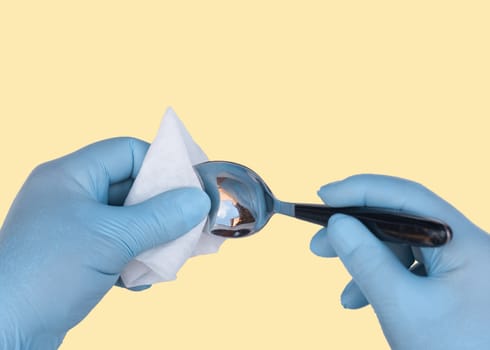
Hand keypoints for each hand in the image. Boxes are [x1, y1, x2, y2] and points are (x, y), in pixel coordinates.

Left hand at [0, 138, 209, 348]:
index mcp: (70, 176)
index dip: (161, 164)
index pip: (126, 152)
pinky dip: (134, 261)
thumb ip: (160, 217)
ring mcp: (72, 228)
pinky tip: (140, 280)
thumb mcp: (112, 239)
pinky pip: (116, 248)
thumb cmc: (46, 272)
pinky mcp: (75, 258)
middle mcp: (70, 197)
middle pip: (130, 188)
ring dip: (152, 238)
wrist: (3, 333)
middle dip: (162, 207)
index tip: (191, 185)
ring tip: (171, 255)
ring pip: (127, 221)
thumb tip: (198, 200)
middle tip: (191, 222)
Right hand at [310, 175, 489, 349]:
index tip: (323, 196)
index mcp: (464, 242)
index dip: (360, 190)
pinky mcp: (451, 282)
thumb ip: (366, 260)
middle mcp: (465, 245)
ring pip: (401, 246)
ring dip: (366, 262)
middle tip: (318, 243)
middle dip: (356, 231)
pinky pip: (409, 268)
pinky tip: (362, 300)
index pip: (406, 197)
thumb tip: (338, 224)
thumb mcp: (401, 306)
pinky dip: (382, 279)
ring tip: (342, 288)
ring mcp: (460, 265)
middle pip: (400, 220)